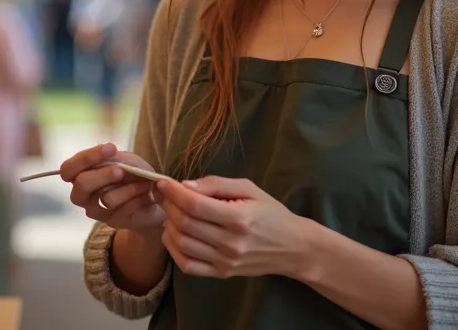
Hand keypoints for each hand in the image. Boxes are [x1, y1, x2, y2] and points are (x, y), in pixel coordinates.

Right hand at [60, 143, 164, 230]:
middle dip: (104, 174)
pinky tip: (147, 195)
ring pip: (106, 198)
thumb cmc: (134, 174)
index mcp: (79, 176)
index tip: (111, 148)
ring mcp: (96, 211)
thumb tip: (108, 156)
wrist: (154, 197)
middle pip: (82, 184)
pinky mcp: (112, 222)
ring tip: (145, 182)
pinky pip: (122, 210)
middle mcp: (82, 195)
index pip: (68, 169)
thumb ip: (113, 158)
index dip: (86, 158)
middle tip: (122, 170)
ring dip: (129, 187)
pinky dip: (138, 199)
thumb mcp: (125, 160)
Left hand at [156, 176, 314, 279]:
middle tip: (165, 195)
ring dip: (169, 225)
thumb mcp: (250, 189)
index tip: (163, 182)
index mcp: (238, 218)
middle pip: (185, 223)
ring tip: (171, 213)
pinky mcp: (222, 273)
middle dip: (168, 205)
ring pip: (182, 243)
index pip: (195, 205)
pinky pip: (187, 266)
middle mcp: (230, 243)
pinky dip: (174, 249)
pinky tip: (175, 235)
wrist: (294, 248)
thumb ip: (217, 184)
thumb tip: (186, 185)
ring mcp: (225, 261)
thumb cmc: (272, 214)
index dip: (173, 192)